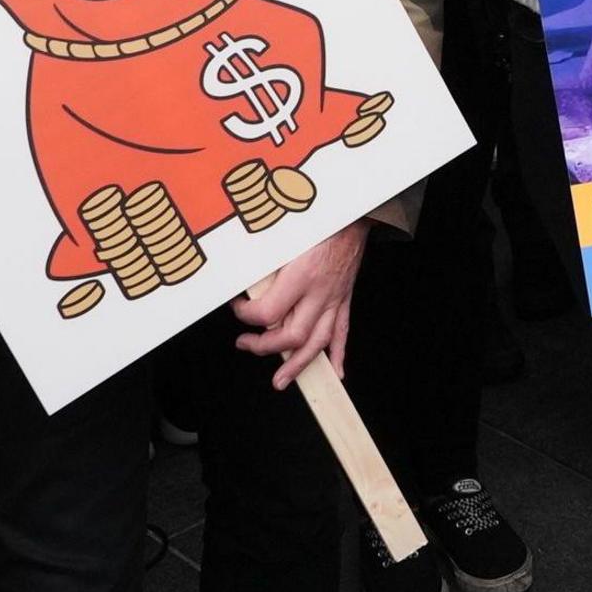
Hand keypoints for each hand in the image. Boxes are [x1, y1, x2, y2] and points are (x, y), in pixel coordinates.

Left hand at [233, 220, 366, 388]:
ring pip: (318, 342)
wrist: (355, 211)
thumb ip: (266, 260)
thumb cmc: (321, 218)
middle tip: (245, 344)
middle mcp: (320, 293)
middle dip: (265, 347)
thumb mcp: (286, 235)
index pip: (268, 312)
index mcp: (302, 275)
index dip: (246, 315)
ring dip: (298, 364)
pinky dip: (338, 354)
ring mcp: (335, 298)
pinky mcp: (345, 297)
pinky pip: (343, 331)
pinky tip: (335, 372)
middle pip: (292, 336)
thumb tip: (243, 276)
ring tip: (281, 380)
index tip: (236, 306)